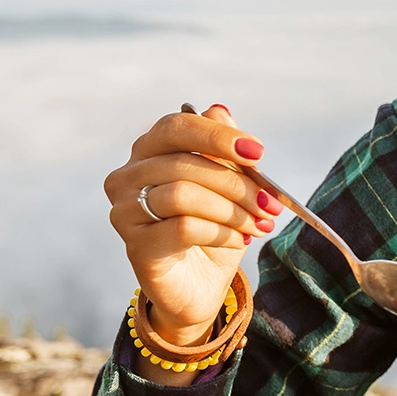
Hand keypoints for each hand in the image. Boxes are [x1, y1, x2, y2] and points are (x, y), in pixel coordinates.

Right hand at [102, 105, 278, 363]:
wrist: (200, 285)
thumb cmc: (213, 227)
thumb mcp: (228, 186)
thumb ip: (224, 150)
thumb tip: (221, 110)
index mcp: (149, 151)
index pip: (177, 127)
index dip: (218, 136)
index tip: (258, 153)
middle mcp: (128, 177)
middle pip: (184, 164)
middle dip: (237, 183)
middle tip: (271, 202)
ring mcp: (126, 212)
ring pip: (183, 195)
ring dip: (233, 210)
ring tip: (260, 223)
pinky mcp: (136, 247)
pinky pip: (183, 229)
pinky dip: (222, 232)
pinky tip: (242, 239)